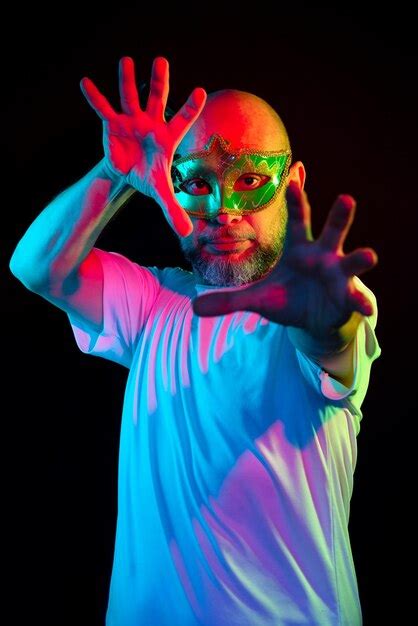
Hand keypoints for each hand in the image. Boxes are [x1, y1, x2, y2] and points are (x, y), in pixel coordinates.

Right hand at [80, 56, 205, 236]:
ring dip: (127, 81)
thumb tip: (186, 234)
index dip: (190, 107)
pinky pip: (102, 109)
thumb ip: (174, 210)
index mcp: (167, 136)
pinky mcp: (112, 125)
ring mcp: (131, 121)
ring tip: (126, 61)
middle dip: (159, 81)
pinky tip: (85, 82)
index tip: (200, 92)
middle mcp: (150, 123)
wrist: (130, 173)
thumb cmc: (150, 175)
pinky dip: (94, 97)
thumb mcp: (162, 193)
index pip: (182, 119)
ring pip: (129, 97)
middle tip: (162, 61)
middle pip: (157, 99)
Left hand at [193, 182, 377, 339]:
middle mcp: (322, 256)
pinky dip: (361, 302)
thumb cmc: (287, 298)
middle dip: (339, 216)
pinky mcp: (347, 295)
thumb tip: (194, 307)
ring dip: (360, 257)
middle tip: (346, 198)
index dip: (296, 199)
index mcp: (299, 249)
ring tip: (369, 255)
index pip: (297, 220)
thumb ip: (229, 300)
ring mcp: (338, 274)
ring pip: (351, 260)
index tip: (294, 176)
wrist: (312, 317)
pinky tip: (365, 307)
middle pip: (331, 231)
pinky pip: (355, 297)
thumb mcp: (257, 298)